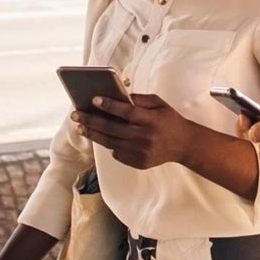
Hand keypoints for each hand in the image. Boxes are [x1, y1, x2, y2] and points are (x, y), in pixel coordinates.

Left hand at [73, 93, 194, 169]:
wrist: (184, 145)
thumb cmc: (170, 121)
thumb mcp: (159, 104)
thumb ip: (140, 99)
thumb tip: (119, 97)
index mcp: (151, 120)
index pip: (127, 112)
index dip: (109, 105)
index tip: (94, 99)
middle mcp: (145, 137)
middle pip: (112, 128)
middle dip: (91, 120)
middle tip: (76, 114)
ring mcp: (141, 152)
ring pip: (110, 142)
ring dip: (93, 134)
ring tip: (81, 127)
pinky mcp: (138, 162)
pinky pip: (117, 153)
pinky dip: (109, 144)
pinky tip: (102, 137)